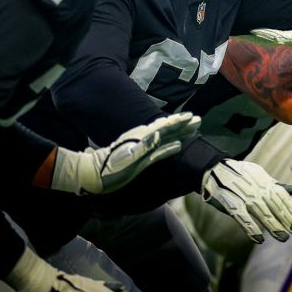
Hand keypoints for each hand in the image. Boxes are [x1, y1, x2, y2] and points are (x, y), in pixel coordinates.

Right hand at [52, 113, 201, 194]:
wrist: (92, 173)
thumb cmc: (109, 164)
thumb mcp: (130, 156)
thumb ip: (143, 151)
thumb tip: (155, 147)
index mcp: (139, 138)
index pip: (162, 129)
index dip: (177, 124)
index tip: (192, 120)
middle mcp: (140, 138)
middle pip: (165, 129)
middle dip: (183, 123)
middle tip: (199, 118)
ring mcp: (138, 147)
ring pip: (161, 134)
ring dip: (177, 128)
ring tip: (191, 122)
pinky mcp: (134, 157)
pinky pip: (151, 151)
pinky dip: (162, 146)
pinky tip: (175, 143)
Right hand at [202, 159, 291, 242]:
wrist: (214, 168)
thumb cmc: (240, 174)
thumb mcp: (260, 175)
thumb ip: (277, 185)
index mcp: (265, 183)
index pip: (283, 197)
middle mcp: (257, 190)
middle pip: (275, 207)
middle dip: (287, 220)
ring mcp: (244, 197)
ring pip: (262, 214)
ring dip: (274, 227)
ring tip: (283, 237)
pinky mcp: (231, 204)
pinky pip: (243, 218)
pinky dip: (251, 229)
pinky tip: (259, 239)